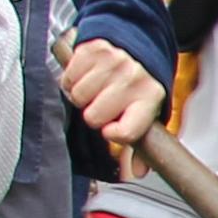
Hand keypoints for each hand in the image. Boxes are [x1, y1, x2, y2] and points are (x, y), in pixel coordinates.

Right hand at [59, 38, 163, 173]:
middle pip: (93, 117)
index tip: (111, 130)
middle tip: (103, 104)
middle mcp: (133, 79)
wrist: (135, 45)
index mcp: (149, 98)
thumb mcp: (146, 112)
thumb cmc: (138, 85)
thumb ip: (140, 146)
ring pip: (78, 97)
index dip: (114, 134)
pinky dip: (72, 80)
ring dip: (83, 96)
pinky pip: (68, 78)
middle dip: (95, 114)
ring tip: (96, 90)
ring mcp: (113, 61)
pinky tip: (87, 76)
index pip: (127, 132)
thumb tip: (136, 172)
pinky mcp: (93, 49)